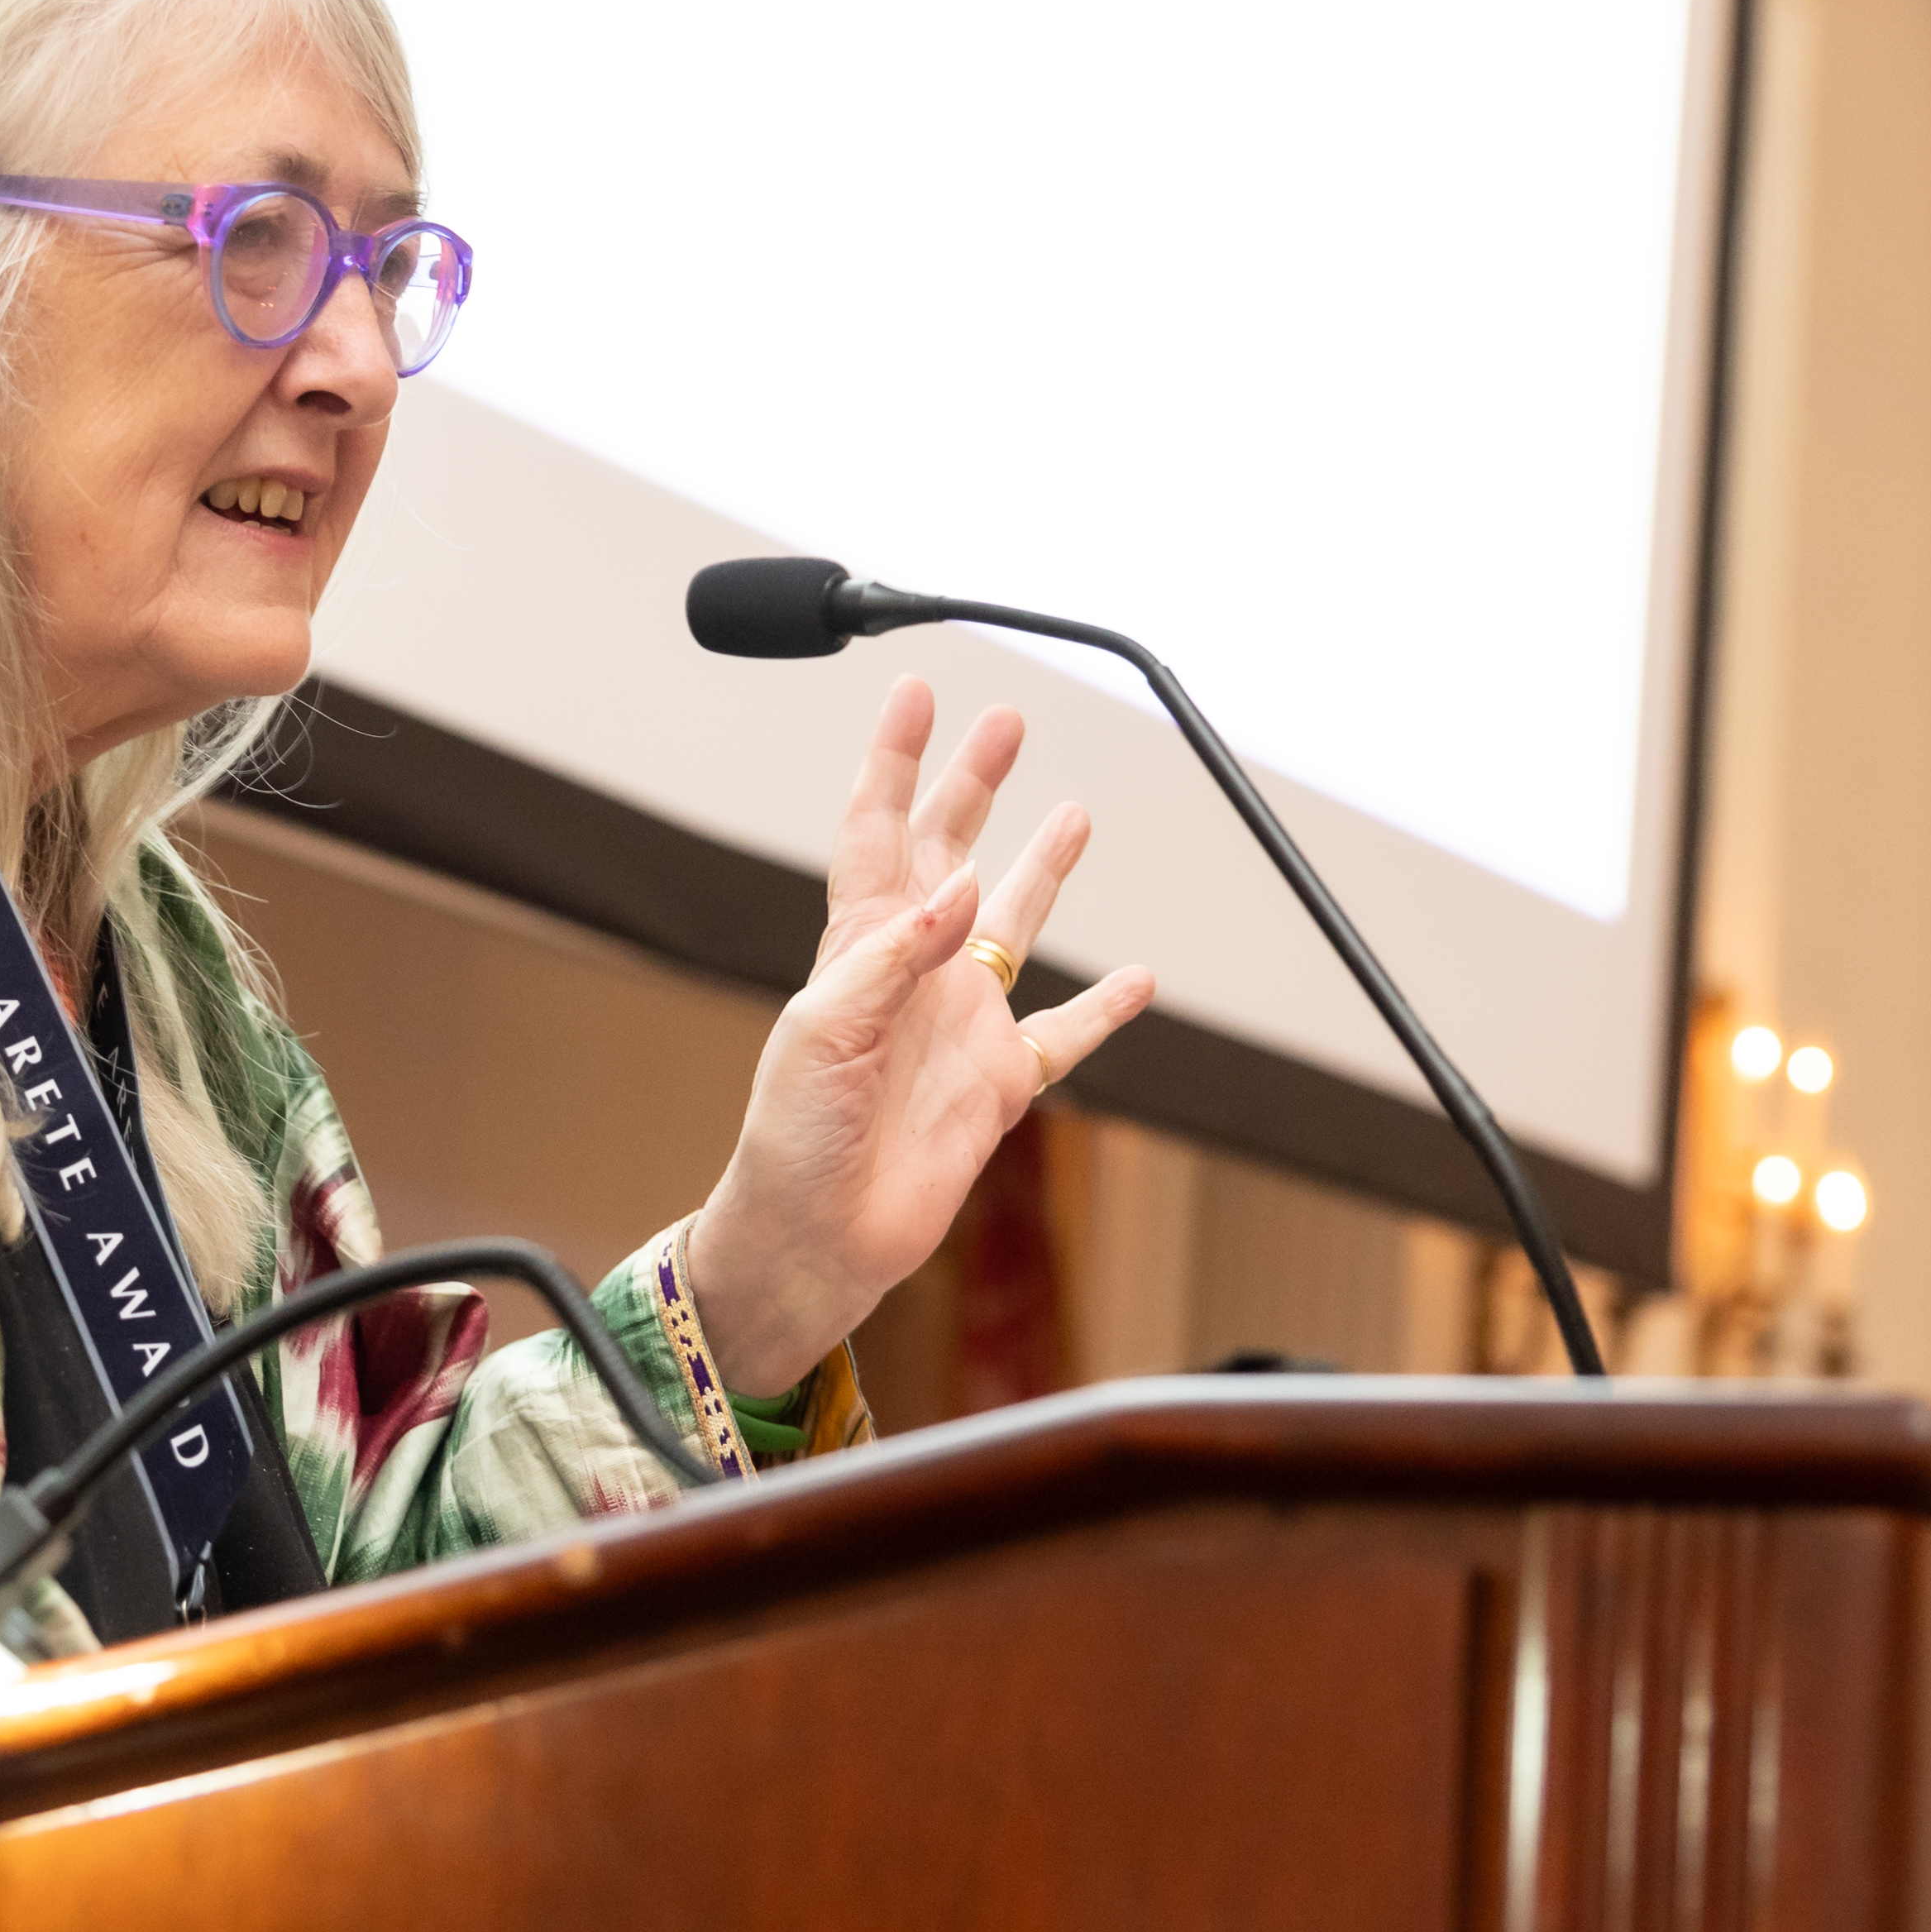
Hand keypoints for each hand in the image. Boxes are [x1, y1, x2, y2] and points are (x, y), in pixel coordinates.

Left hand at [689, 677, 1155, 1394]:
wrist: (812, 1241)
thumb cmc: (791, 1140)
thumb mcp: (823, 1033)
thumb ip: (893, 956)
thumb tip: (966, 885)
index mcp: (856, 948)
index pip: (878, 831)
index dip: (895, 761)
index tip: (916, 690)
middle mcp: (912, 973)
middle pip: (949, 853)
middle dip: (974, 785)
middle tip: (1007, 721)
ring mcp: (958, 1025)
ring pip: (1012, 925)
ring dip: (1041, 870)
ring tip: (1074, 812)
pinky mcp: (996, 1087)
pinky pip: (1064, 1036)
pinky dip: (1106, 1008)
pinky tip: (1140, 978)